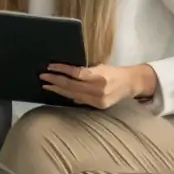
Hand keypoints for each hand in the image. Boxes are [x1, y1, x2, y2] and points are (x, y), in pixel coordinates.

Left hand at [39, 63, 157, 109]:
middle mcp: (99, 89)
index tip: (50, 66)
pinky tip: (59, 93)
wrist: (130, 84)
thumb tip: (65, 71)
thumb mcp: (100, 66)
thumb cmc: (113, 71)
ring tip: (46, 85)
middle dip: (55, 81)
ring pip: (73, 95)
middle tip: (43, 76)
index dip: (62, 70)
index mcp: (100, 76)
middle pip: (72, 86)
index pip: (76, 73)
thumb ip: (85, 71)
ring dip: (58, 90)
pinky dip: (68, 96)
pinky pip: (80, 101)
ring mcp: (98, 100)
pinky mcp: (98, 107)